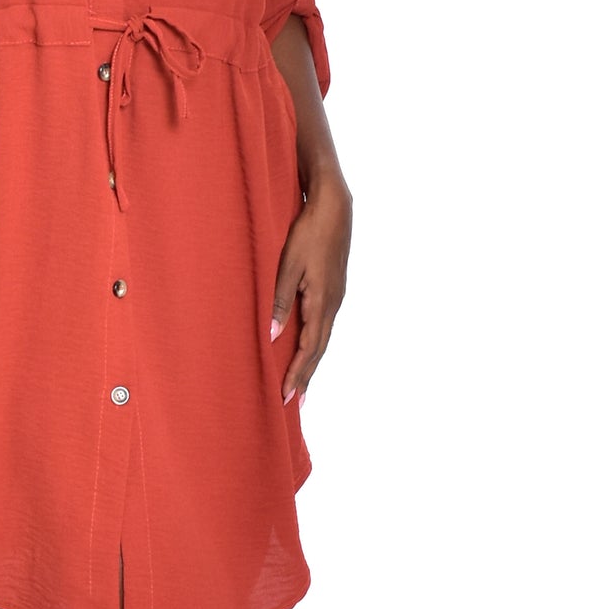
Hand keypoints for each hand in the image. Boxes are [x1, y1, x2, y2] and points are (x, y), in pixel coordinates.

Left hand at [270, 180, 351, 404]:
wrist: (334, 207)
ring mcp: (336, 296)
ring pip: (322, 338)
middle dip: (306, 376)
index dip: (298, 373)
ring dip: (310, 362)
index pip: (309, 348)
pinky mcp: (333, 288)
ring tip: (301, 383)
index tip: (287, 396)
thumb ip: (280, 300)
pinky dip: (314, 343)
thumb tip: (272, 335)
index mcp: (322, 302)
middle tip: (295, 402)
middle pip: (319, 349)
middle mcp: (333, 304)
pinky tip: (307, 347)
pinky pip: (324, 324)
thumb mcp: (288, 265)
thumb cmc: (308, 233)